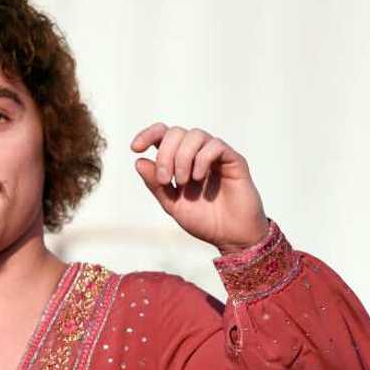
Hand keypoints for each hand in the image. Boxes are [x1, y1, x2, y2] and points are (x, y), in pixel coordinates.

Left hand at [131, 124, 268, 252]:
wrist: (231, 237)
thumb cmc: (204, 220)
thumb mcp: (172, 204)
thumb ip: (155, 184)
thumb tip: (138, 161)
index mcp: (181, 161)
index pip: (163, 135)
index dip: (147, 134)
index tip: (135, 148)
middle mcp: (198, 154)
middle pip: (176, 132)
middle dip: (165, 154)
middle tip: (166, 180)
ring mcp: (216, 155)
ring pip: (195, 134)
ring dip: (182, 157)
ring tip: (182, 182)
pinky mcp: (233, 160)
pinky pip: (215, 145)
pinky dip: (202, 159)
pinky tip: (198, 178)